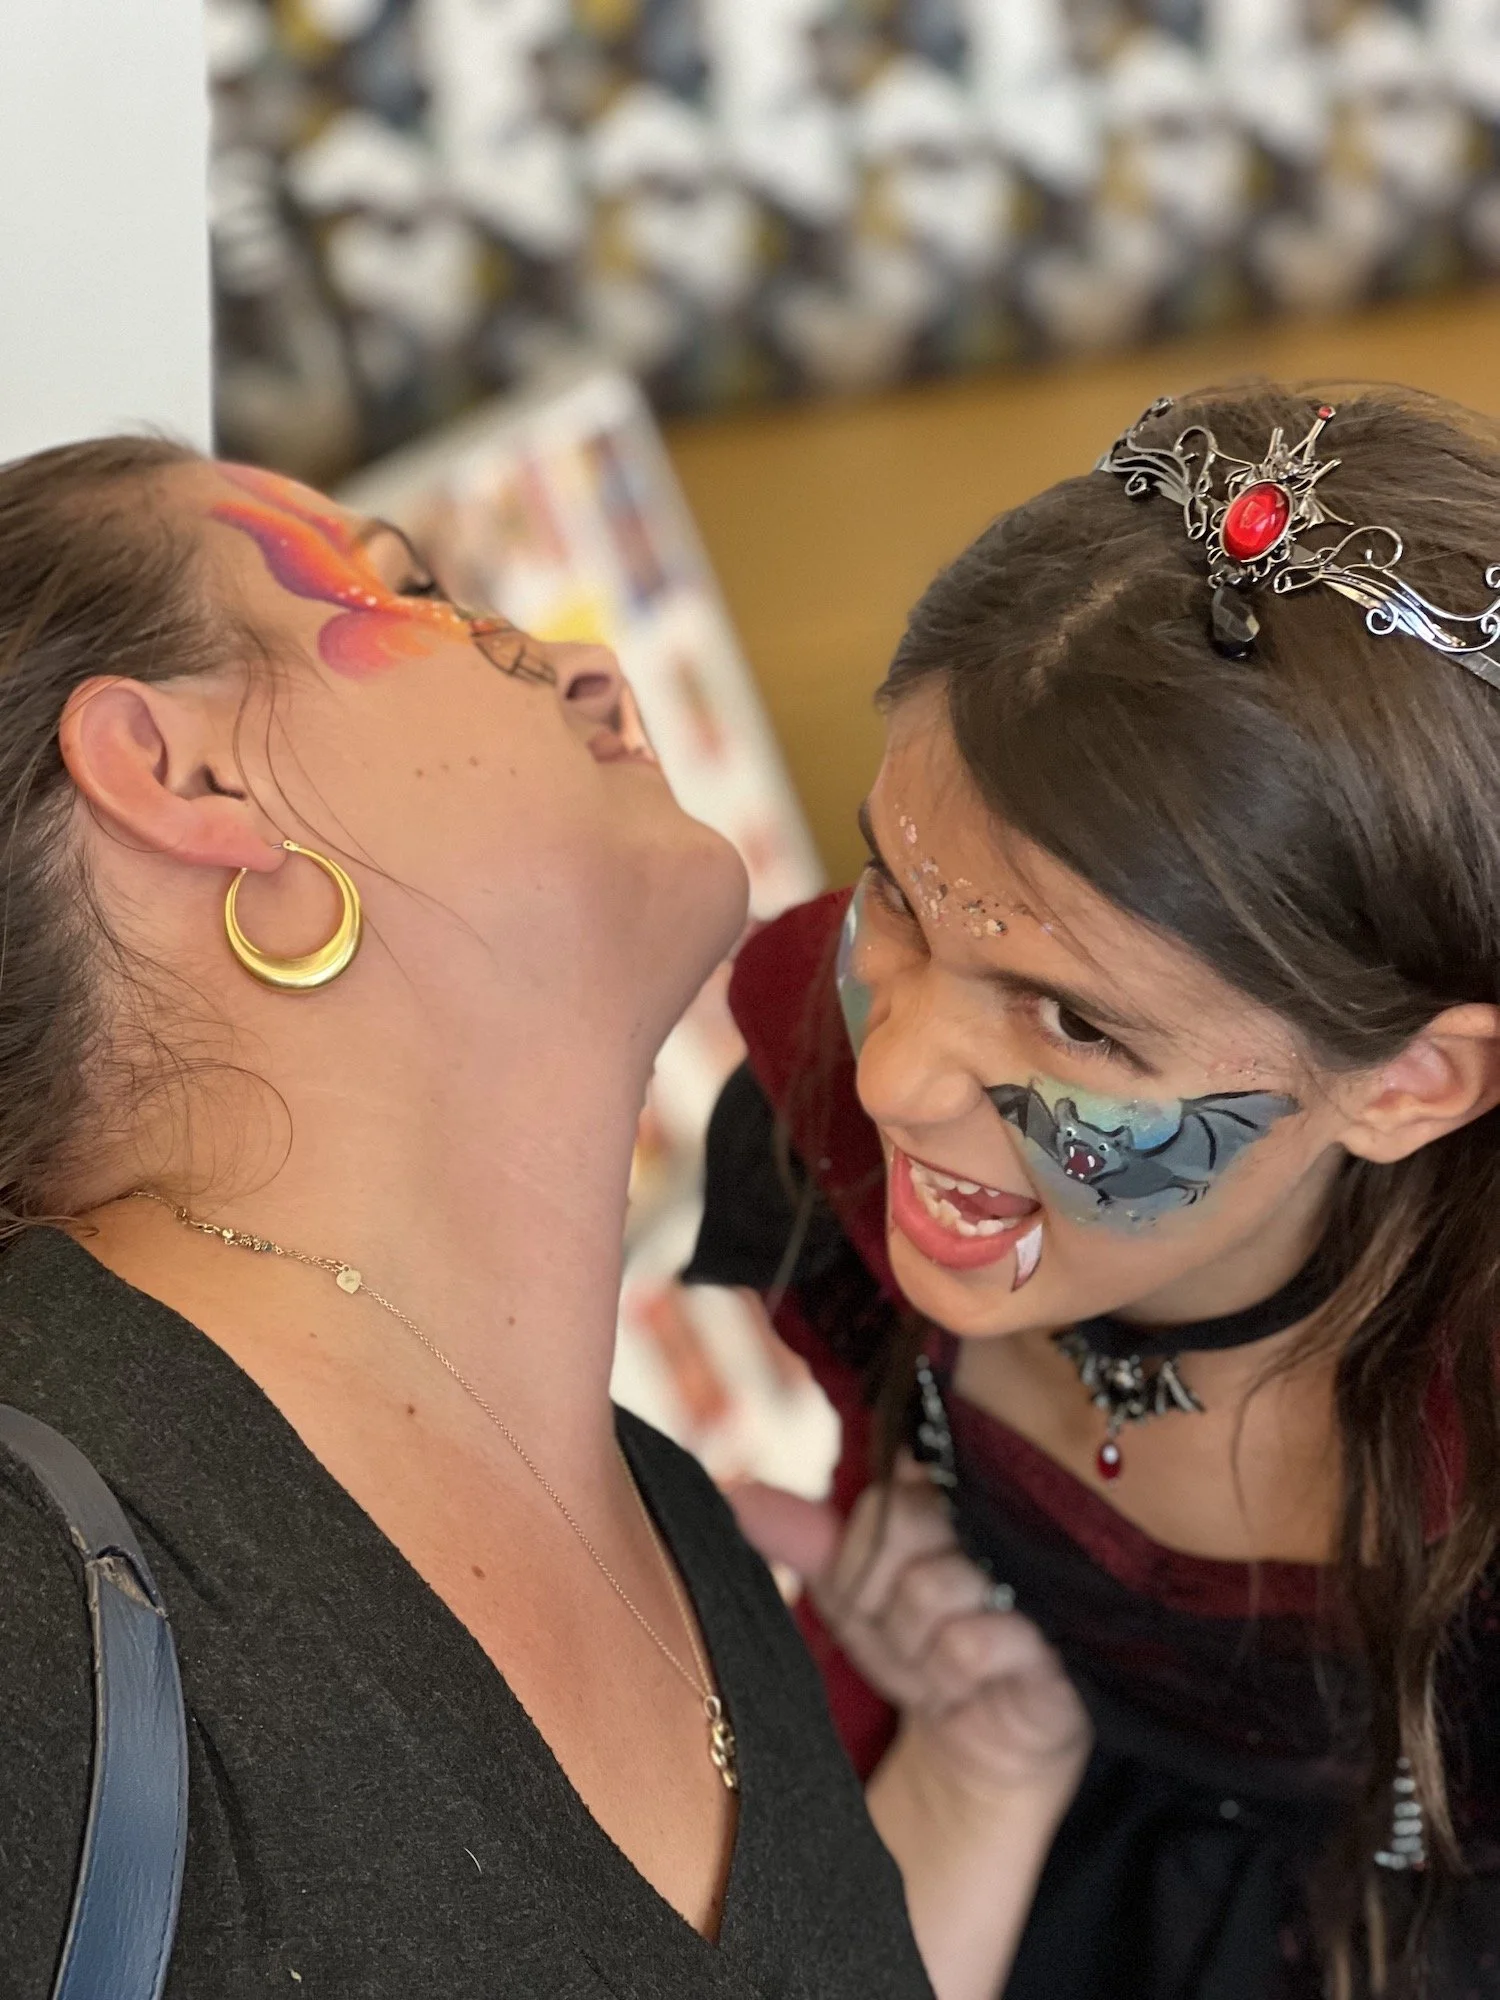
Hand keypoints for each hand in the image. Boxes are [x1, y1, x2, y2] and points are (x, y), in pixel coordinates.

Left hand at [731, 1452, 1090, 1808]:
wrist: (976, 1748)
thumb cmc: (918, 1653)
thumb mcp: (853, 1597)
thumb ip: (806, 1538)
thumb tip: (734, 1491)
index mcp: (958, 1502)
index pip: (889, 1492)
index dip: (863, 1553)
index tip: (874, 1594)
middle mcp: (1005, 1527)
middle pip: (910, 1521)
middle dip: (881, 1595)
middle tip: (904, 1631)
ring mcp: (1039, 1584)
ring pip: (933, 1586)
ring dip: (914, 1642)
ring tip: (938, 1663)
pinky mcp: (1063, 1649)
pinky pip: (972, 1643)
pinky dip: (951, 1668)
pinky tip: (966, 1685)